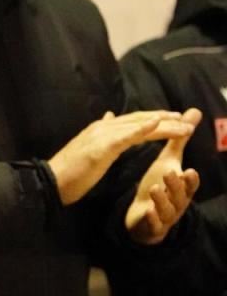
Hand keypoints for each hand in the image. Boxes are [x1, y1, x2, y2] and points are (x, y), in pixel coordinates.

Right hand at [48, 110, 193, 204]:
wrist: (51, 180)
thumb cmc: (69, 170)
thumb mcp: (88, 149)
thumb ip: (102, 134)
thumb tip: (109, 116)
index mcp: (100, 129)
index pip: (131, 121)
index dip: (153, 118)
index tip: (173, 119)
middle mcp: (102, 127)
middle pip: (138, 120)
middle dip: (163, 118)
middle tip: (185, 118)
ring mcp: (101, 135)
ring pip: (137, 126)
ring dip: (162, 124)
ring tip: (182, 124)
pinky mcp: (101, 147)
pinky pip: (126, 136)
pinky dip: (142, 128)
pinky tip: (156, 124)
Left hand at [126, 108, 201, 244]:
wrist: (143, 216)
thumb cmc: (159, 184)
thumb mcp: (169, 161)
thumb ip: (179, 139)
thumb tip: (194, 112)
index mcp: (180, 187)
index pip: (189, 183)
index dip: (190, 179)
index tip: (189, 170)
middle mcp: (177, 202)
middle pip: (180, 196)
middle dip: (176, 186)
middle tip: (170, 174)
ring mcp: (165, 215)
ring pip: (167, 209)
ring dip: (161, 199)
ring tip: (154, 188)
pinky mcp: (152, 225)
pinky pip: (153, 223)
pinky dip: (151, 217)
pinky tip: (147, 210)